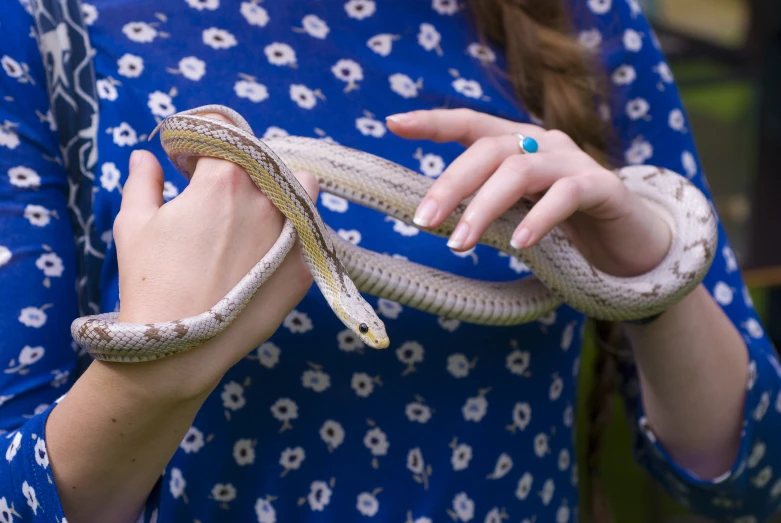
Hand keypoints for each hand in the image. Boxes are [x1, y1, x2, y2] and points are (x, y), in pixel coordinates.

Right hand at [110, 112, 316, 395]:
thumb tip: (145, 157)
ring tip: (253, 211)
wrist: (183, 347)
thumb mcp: (134, 224)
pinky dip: (292, 227)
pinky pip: (308, 230)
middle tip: (215, 192)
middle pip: (262, 158)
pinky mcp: (305, 264)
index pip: (222, 133)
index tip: (185, 166)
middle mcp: (265, 197)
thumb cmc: (151, 282)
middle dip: (238, 166)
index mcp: (223, 178)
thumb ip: (143, 181)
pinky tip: (266, 247)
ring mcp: (292, 231)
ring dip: (280, 186)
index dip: (199, 145)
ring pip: (300, 186)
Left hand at [387, 108, 670, 277]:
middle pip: (489, 150)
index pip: (471, 124)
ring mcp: (574, 162)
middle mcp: (543, 144)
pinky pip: (566, 195)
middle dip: (451, 184)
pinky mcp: (603, 187)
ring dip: (484, 207)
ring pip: (520, 171)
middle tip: (424, 221)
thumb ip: (486, 206)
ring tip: (460, 244)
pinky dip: (538, 218)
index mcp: (518, 145)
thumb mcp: (516, 214)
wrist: (630, 246)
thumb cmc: (563, 230)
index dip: (433, 122)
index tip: (393, 123)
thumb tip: (433, 218)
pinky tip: (520, 244)